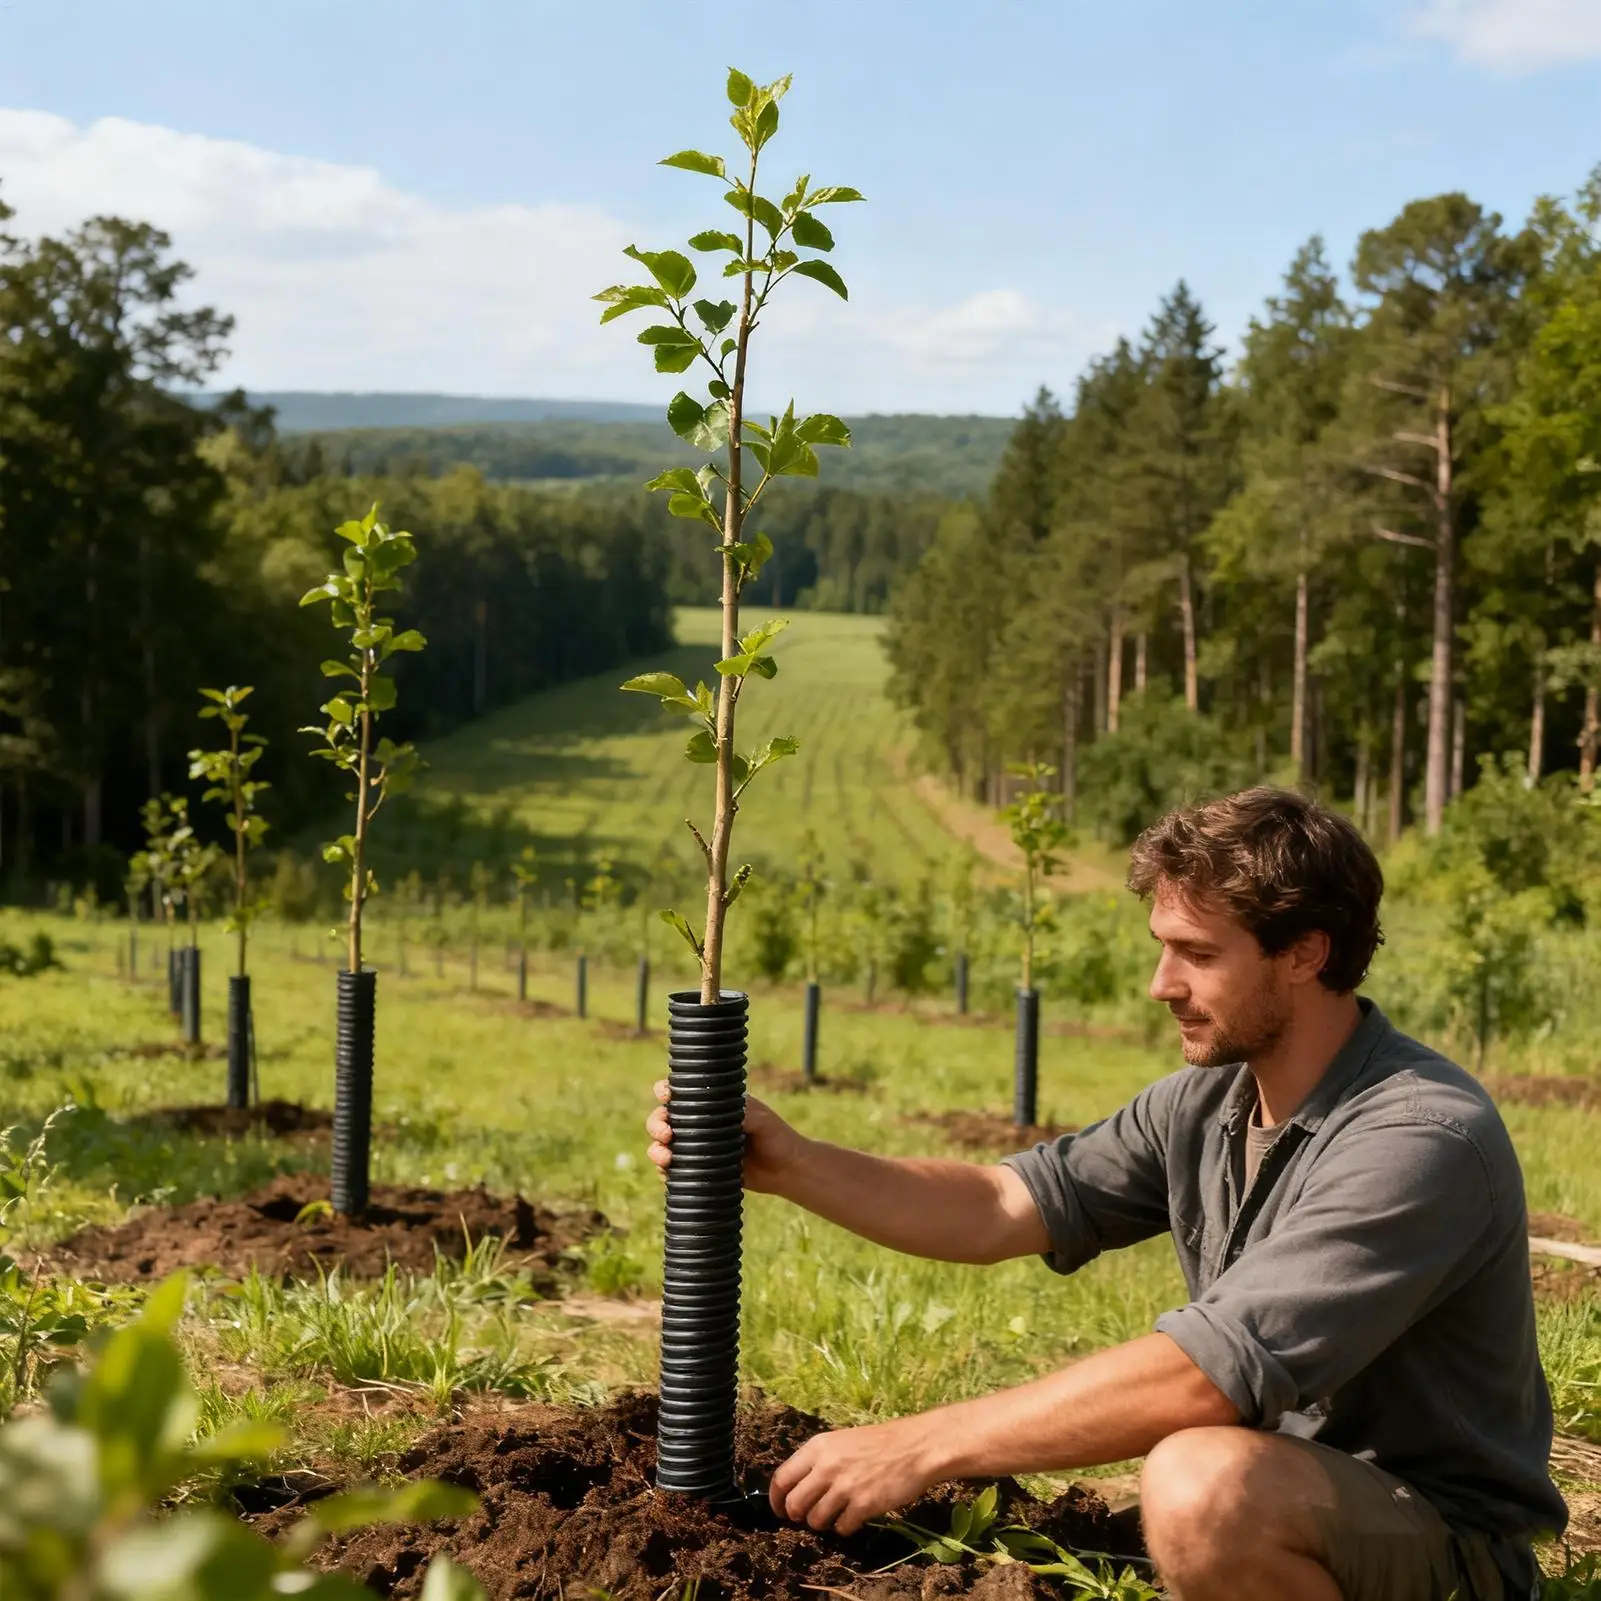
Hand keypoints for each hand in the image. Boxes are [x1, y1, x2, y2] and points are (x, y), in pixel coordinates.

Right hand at [645, 1082, 807, 1194]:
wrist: (787, 1171)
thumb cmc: (777, 1137)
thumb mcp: (763, 1119)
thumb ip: (744, 1113)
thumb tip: (721, 1114)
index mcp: (712, 1104)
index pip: (681, 1092)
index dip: (665, 1091)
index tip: (664, 1096)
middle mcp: (699, 1123)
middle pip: (662, 1118)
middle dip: (656, 1123)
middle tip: (667, 1134)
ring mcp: (696, 1147)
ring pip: (661, 1144)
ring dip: (655, 1149)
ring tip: (666, 1157)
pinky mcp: (698, 1170)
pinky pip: (672, 1170)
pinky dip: (664, 1171)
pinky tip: (667, 1173)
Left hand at [767, 1417, 944, 1534]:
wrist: (915, 1447)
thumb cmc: (879, 1442)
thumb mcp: (842, 1441)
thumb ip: (819, 1461)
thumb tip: (798, 1486)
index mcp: (817, 1447)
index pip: (781, 1479)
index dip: (776, 1500)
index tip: (780, 1510)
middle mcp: (826, 1467)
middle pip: (794, 1505)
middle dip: (798, 1516)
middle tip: (810, 1515)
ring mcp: (844, 1488)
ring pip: (815, 1520)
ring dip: (823, 1523)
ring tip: (836, 1514)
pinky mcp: (863, 1506)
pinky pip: (841, 1528)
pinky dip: (845, 1527)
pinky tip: (855, 1516)